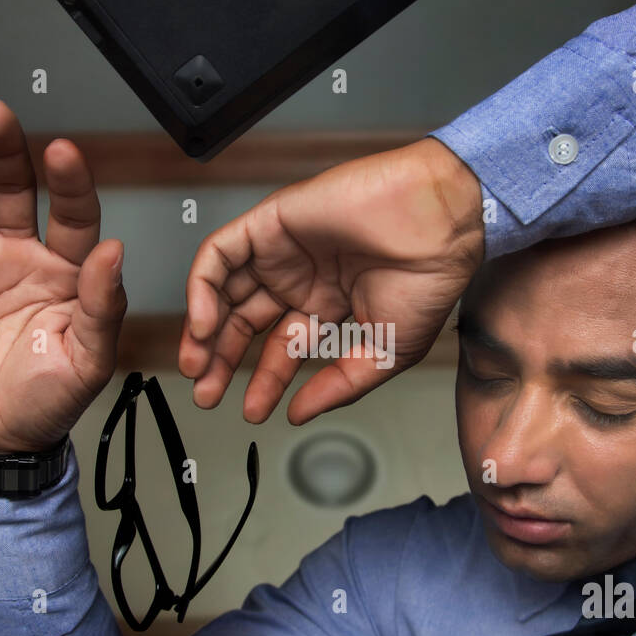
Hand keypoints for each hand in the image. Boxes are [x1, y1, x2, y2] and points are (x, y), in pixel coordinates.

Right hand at [0, 98, 127, 451]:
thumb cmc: (47, 403)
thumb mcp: (87, 362)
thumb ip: (101, 307)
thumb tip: (114, 249)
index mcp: (65, 271)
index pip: (72, 213)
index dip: (69, 182)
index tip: (63, 151)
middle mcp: (19, 256)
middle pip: (14, 189)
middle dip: (5, 151)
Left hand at [179, 136, 484, 423]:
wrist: (439, 223)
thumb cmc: (429, 277)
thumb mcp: (384, 352)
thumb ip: (339, 384)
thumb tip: (299, 413)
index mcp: (330, 304)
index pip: (283, 348)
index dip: (264, 382)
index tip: (251, 411)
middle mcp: (303, 277)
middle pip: (246, 322)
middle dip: (222, 360)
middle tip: (206, 392)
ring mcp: (284, 250)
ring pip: (226, 290)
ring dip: (204, 329)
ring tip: (196, 365)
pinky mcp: (271, 222)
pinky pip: (221, 254)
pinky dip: (203, 288)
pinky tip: (204, 324)